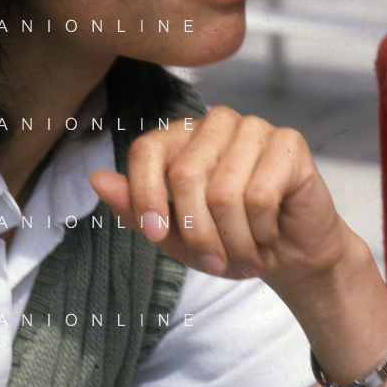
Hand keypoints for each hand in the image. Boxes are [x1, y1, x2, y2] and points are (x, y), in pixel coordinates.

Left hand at [90, 105, 349, 285]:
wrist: (289, 255)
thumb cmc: (228, 240)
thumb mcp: (173, 235)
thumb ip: (136, 208)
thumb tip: (97, 179)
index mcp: (181, 136)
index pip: (147, 149)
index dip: (145, 195)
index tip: (155, 234)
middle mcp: (215, 123)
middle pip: (185, 174)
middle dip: (197, 232)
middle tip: (214, 263)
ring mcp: (254, 127)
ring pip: (224, 190)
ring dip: (232, 240)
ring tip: (244, 256)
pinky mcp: (289, 143)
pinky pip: (261, 195)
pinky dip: (260, 230)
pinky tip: (268, 235)